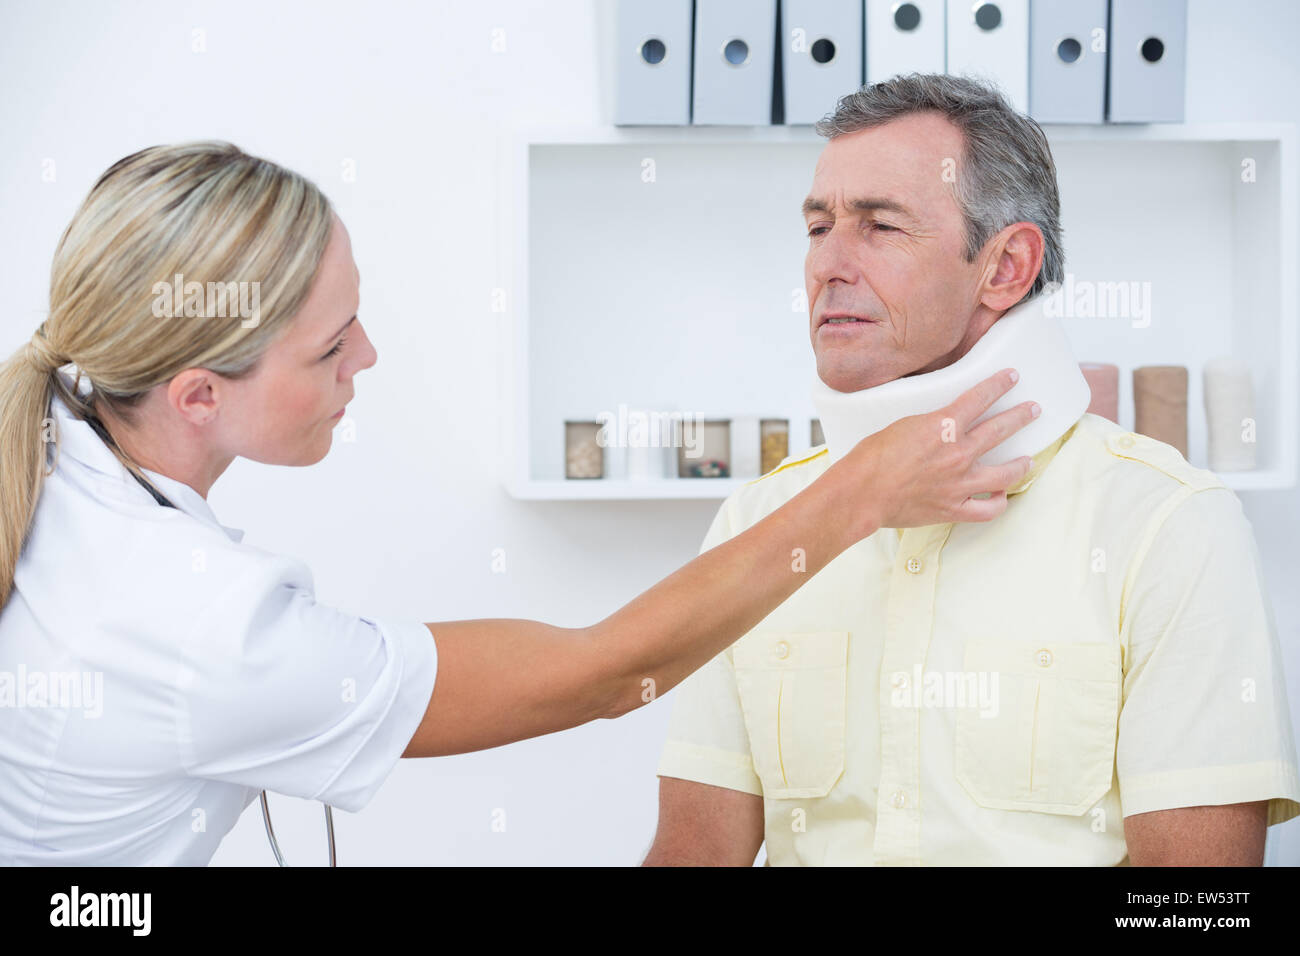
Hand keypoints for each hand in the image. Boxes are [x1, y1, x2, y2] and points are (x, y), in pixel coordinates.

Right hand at [834, 367, 1039, 532]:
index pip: (981, 397)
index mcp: (944, 426)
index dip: (999, 384)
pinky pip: (988, 509)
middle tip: (1033, 410)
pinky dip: (998, 503)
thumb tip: (939, 425)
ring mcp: (960, 483)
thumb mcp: (901, 425)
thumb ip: (928, 424)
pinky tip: (1000, 496)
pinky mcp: (954, 508)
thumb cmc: (871, 458)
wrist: (861, 493)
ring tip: (1028, 460)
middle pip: (1002, 429)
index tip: (1012, 377)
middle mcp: (959, 453)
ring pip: (1006, 473)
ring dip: (1021, 464)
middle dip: (1021, 416)